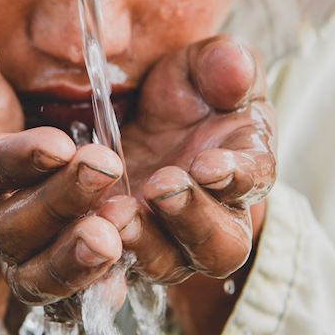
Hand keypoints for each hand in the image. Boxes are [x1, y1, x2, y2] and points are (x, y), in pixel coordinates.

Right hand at [0, 34, 124, 304]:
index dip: (14, 160)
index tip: (58, 145)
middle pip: (9, 226)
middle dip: (59, 201)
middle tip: (105, 168)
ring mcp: (4, 249)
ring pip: (33, 271)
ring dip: (75, 257)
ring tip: (117, 233)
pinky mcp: (34, 270)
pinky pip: (59, 294)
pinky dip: (89, 287)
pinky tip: (124, 270)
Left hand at [99, 37, 275, 283]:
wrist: (138, 116)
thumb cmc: (189, 92)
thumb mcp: (206, 66)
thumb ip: (226, 65)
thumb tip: (236, 68)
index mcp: (244, 170)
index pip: (256, 183)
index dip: (238, 178)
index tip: (210, 163)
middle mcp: (212, 220)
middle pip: (217, 247)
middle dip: (192, 219)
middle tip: (162, 187)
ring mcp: (164, 241)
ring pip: (163, 263)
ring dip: (141, 241)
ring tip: (115, 211)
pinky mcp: (117, 246)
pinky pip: (109, 269)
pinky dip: (95, 261)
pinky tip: (78, 237)